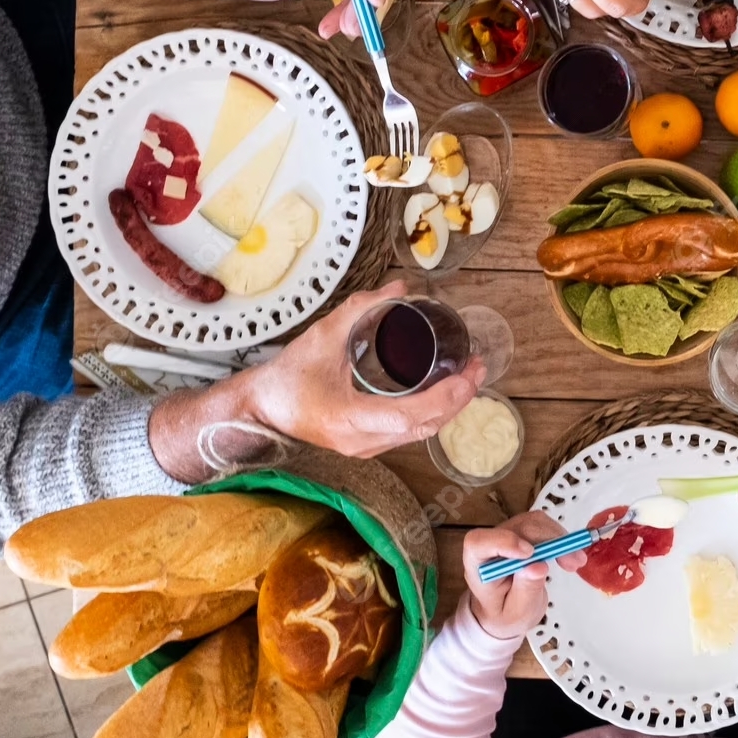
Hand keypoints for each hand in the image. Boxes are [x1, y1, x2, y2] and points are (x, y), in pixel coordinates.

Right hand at [241, 282, 484, 458]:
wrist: (260, 408)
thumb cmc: (287, 377)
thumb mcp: (321, 337)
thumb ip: (361, 309)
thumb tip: (399, 288)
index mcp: (348, 419)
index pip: (408, 416)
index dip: (444, 398)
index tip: (466, 374)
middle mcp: (360, 442)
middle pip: (423, 429)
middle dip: (458, 400)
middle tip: (477, 368)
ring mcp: (364, 449)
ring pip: (418, 435)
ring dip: (448, 407)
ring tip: (468, 376)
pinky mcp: (366, 446)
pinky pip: (408, 434)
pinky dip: (431, 414)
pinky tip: (444, 393)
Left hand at [462, 511, 583, 639]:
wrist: (508, 610)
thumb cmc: (506, 614)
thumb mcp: (516, 613)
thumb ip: (525, 591)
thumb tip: (538, 567)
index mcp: (478, 565)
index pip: (479, 543)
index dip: (504, 542)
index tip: (530, 554)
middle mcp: (490, 544)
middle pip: (516, 529)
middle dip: (548, 542)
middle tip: (572, 563)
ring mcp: (507, 535)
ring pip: (533, 522)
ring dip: (558, 537)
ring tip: (575, 562)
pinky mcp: (524, 532)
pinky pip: (543, 524)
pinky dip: (560, 536)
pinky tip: (570, 555)